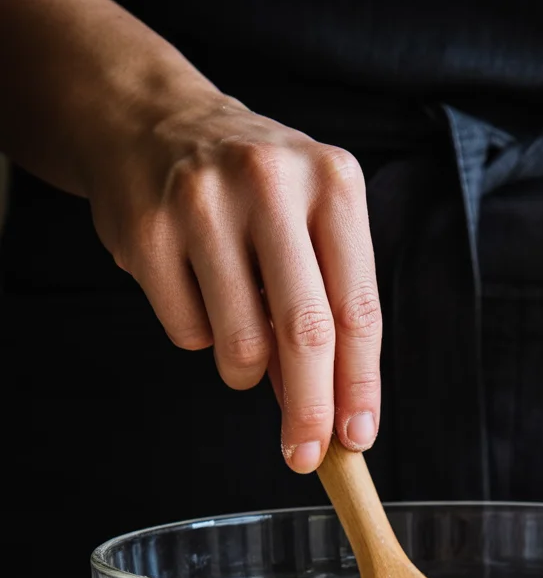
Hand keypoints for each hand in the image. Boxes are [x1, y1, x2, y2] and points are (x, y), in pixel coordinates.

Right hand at [87, 94, 380, 471]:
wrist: (151, 122)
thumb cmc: (252, 191)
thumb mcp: (310, 222)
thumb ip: (329, 305)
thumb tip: (334, 413)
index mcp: (333, 183)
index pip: (358, 309)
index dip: (359, 385)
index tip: (357, 437)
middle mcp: (272, 184)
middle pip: (306, 333)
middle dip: (310, 410)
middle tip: (305, 455)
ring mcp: (203, 204)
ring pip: (241, 344)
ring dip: (246, 371)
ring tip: (242, 336)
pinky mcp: (147, 231)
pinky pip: (187, 333)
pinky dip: (199, 339)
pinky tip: (196, 293)